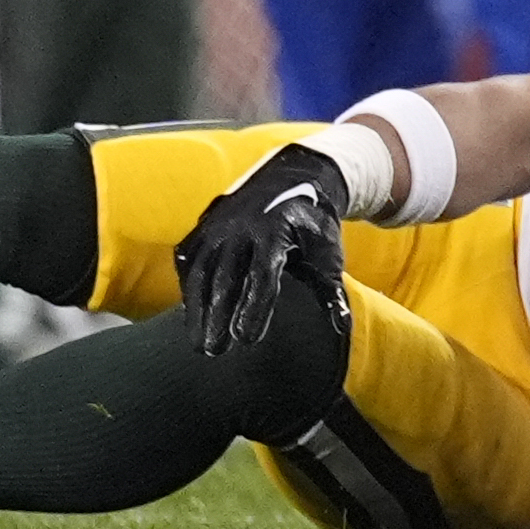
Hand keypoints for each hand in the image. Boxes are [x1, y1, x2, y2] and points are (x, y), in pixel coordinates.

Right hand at [173, 144, 348, 357]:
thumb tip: (342, 326)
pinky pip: (189, 258)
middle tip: (215, 351)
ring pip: (200, 270)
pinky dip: (187, 287)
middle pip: (225, 277)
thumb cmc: (312, 224)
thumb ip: (331, 289)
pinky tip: (191, 314)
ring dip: (197, 309)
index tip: (247, 339)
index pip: (262, 276)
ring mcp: (217, 225)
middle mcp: (241, 227)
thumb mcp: (327, 252)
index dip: (254, 308)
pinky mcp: (203, 225)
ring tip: (200, 344)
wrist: (292, 176)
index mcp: (275, 232)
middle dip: (218, 316)